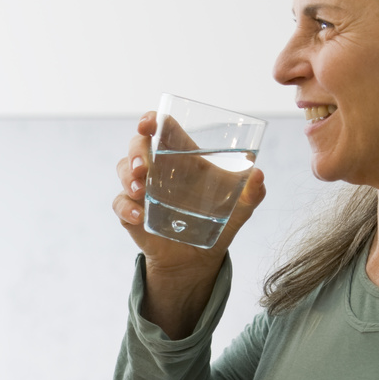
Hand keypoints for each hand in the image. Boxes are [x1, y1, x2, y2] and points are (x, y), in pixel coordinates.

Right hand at [112, 110, 264, 271]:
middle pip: (138, 145)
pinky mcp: (131, 213)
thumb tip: (259, 174)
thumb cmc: (220, 223)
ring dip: (127, 177)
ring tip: (139, 190)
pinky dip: (126, 208)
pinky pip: (119, 204)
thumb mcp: (240, 208)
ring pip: (123, 170)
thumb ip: (253, 192)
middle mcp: (159, 169)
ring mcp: (142, 190)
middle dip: (136, 150)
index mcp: (183, 158)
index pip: (162, 129)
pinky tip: (139, 216)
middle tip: (143, 166)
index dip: (152, 120)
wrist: (199, 259)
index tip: (148, 123)